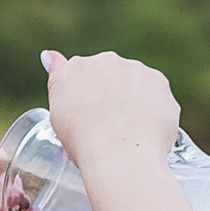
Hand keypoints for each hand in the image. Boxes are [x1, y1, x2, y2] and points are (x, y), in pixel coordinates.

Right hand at [42, 50, 177, 171]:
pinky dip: (155, 112)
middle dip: (114, 97)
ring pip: (137, 85)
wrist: (120, 156)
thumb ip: (57, 77)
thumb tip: (49, 54)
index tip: (92, 117)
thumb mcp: (58, 109)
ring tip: (130, 132)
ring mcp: (137, 71)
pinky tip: (146, 131)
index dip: (90, 99)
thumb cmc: (83, 140)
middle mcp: (108, 61)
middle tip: (111, 127)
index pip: (85, 77)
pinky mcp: (161, 84)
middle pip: (113, 77)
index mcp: (78, 67)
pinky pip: (158, 98)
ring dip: (136, 102)